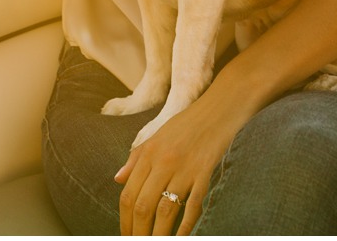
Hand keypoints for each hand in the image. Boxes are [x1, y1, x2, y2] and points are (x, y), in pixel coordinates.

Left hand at [115, 76, 256, 235]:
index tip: (126, 235)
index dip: (125, 220)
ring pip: (165, 209)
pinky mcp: (204, 172)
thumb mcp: (156, 135)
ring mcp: (184, 168)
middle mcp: (163, 161)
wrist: (218, 108)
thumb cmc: (187, 124)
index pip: (129, 194)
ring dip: (158, 235)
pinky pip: (193, 204)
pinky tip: (181, 237)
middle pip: (143, 205)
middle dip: (138, 232)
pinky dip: (186, 225)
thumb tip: (117, 179)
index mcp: (148, 153)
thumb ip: (136, 158)